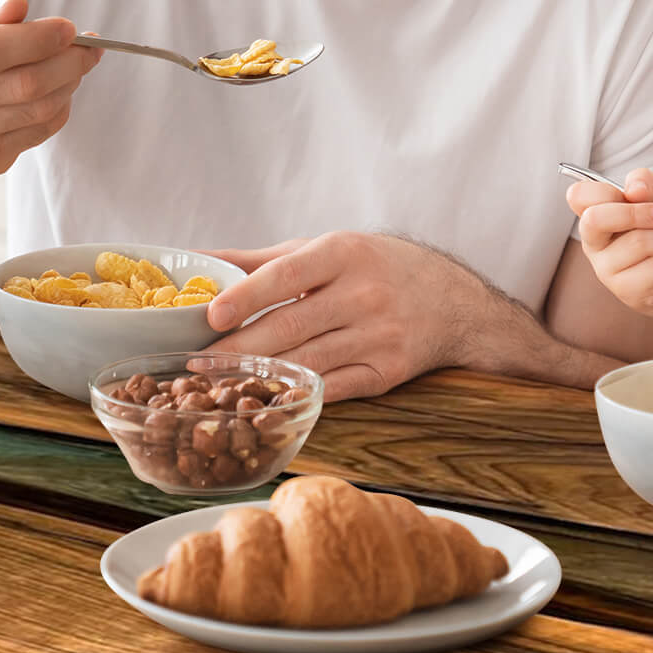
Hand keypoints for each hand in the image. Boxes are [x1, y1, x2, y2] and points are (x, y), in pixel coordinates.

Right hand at [0, 0, 101, 178]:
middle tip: (89, 45)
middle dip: (68, 61)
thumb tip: (16, 8)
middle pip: (21, 86)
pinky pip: (39, 132)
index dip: (37, 40)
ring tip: (77, 60)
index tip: (69, 27)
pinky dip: (59, 105)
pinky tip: (56, 86)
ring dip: (69, 82)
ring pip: (37, 111)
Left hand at [201, 232, 539, 401]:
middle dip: (239, 349)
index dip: (248, 295)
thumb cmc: (380, 268)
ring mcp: (379, 335)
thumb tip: (200, 259)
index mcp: (346, 253)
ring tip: (221, 385)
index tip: (212, 314)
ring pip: (307, 362)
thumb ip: (265, 259)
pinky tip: (267, 402)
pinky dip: (298, 397)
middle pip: (290, 326)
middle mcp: (365, 293)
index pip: (288, 274)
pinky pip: (333, 389)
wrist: (456, 303)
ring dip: (260, 378)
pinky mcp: (388, 372)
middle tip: (196, 364)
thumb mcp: (331, 249)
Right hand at [567, 167, 652, 322]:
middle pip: (596, 219)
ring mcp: (607, 269)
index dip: (604, 190)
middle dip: (637, 212)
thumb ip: (646, 185)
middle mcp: (594, 243)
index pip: (578, 195)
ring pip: (638, 242)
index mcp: (596, 214)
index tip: (638, 193)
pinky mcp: (627, 291)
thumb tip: (635, 189)